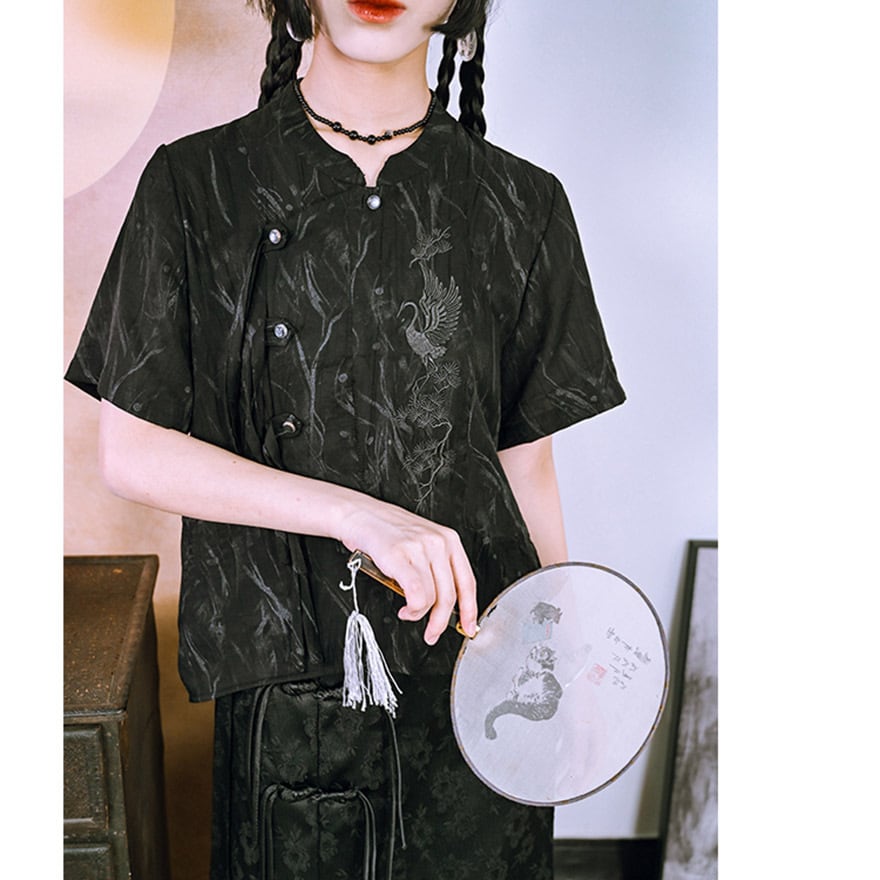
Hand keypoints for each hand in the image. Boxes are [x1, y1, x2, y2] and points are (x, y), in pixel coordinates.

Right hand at [336, 497, 477, 643]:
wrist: (360, 514)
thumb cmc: (388, 531)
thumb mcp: (423, 543)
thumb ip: (436, 568)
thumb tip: (445, 603)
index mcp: (449, 540)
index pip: (468, 582)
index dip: (470, 610)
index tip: (469, 627)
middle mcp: (439, 542)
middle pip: (450, 595)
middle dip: (441, 622)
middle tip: (432, 633)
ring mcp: (420, 548)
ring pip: (432, 598)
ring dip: (419, 615)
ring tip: (408, 613)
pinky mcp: (399, 556)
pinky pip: (416, 594)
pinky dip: (412, 609)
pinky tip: (405, 609)